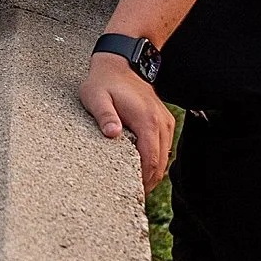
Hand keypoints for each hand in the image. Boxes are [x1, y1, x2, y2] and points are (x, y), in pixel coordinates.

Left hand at [79, 51, 173, 193]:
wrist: (121, 62)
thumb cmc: (104, 82)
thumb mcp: (96, 97)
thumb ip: (104, 116)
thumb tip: (112, 134)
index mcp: (146, 121)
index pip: (151, 161)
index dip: (143, 182)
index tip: (131, 196)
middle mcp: (160, 123)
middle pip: (160, 164)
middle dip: (148, 183)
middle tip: (132, 198)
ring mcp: (164, 121)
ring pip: (164, 157)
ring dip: (152, 173)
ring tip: (136, 187)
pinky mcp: (163, 120)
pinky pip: (163, 147)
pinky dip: (155, 161)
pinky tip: (141, 169)